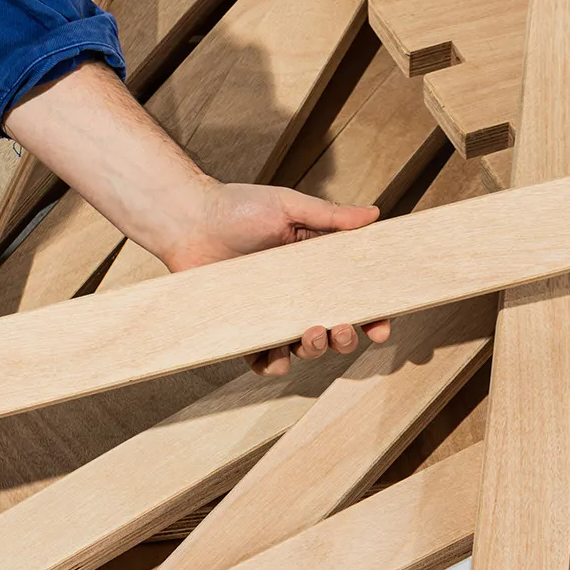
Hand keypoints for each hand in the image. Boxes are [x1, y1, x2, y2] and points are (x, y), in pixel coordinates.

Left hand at [160, 181, 392, 373]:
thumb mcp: (289, 206)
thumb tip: (374, 215)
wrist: (189, 220)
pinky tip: (278, 354)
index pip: (351, 297)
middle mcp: (296, 296)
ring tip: (310, 335)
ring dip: (314, 352)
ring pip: (301, 349)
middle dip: (345, 338)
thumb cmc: (237, 207)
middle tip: (342, 329)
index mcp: (315, 269)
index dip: (370, 315)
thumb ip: (330, 216)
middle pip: (333, 330)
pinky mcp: (242, 328)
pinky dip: (272, 364)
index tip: (381, 325)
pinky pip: (260, 359)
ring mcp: (269, 314)